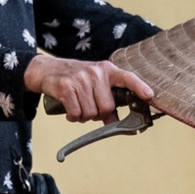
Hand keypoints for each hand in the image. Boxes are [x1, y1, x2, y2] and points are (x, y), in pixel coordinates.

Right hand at [23, 54, 155, 123]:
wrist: (46, 70)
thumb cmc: (75, 79)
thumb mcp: (93, 85)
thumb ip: (107, 101)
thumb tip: (116, 123)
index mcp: (107, 70)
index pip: (127, 77)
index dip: (139, 87)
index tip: (149, 96)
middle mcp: (96, 73)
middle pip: (107, 107)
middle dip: (99, 114)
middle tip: (89, 107)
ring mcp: (81, 79)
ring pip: (92, 113)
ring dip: (84, 117)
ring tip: (78, 106)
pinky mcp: (66, 88)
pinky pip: (77, 114)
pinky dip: (73, 117)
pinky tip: (69, 109)